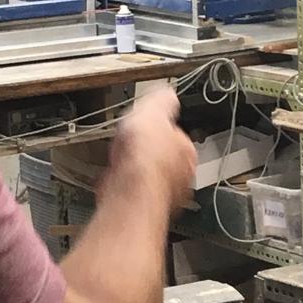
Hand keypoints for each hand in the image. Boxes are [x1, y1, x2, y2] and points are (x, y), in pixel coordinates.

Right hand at [110, 88, 196, 212]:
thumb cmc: (143, 158)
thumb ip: (162, 101)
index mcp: (187, 150)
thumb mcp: (152, 111)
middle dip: (146, 150)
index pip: (176, 134)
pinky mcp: (145, 208)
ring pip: (149, 176)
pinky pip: (134, 192)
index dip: (156, 127)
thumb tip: (167, 94)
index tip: (144, 123)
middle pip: (163, 157)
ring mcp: (164, 194)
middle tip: (130, 143)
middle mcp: (180, 175)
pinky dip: (124, 186)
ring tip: (120, 161)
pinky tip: (116, 179)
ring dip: (135, 169)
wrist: (129, 194)